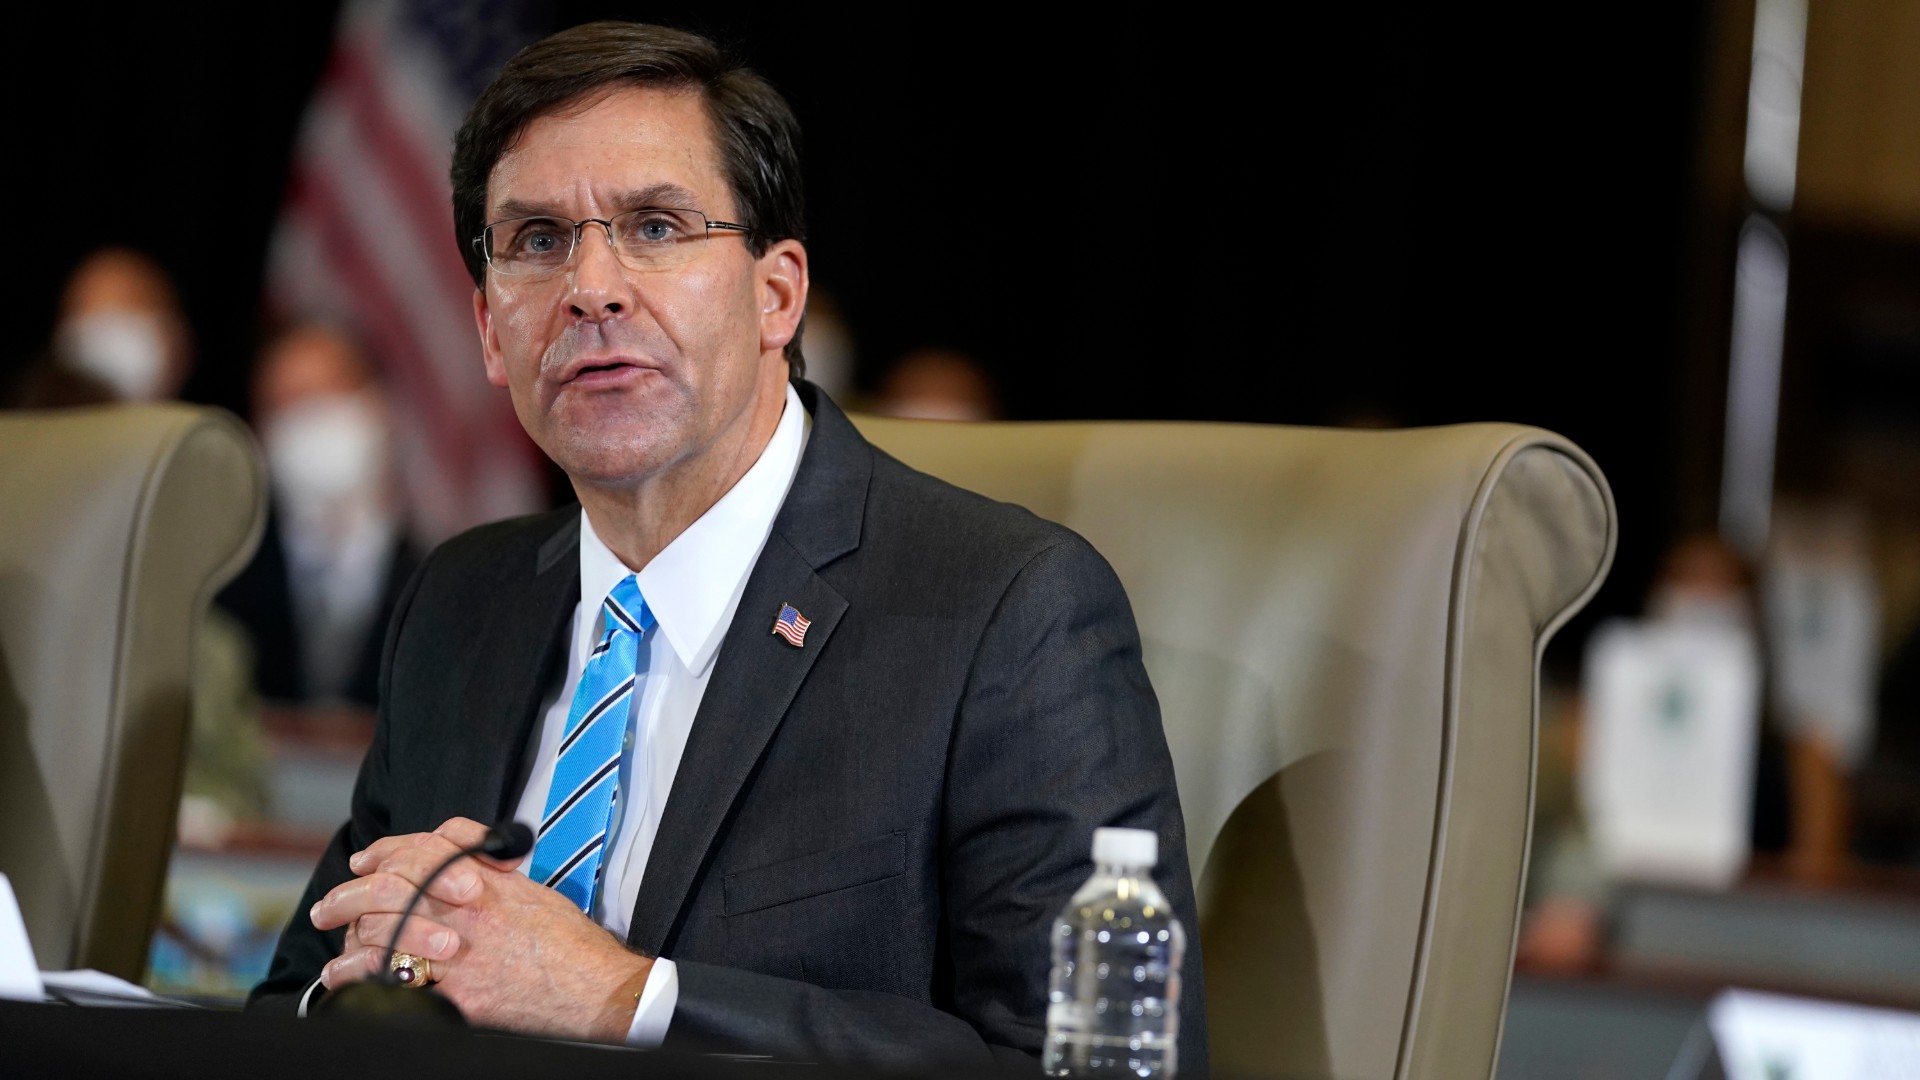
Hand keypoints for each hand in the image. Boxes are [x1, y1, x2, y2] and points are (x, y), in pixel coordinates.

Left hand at [309, 817, 653, 1041]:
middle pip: (390, 890)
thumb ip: (489, 874)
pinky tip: (346, 981)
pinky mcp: (457, 997)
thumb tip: (457, 862)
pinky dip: (360, 980)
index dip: (385, 852)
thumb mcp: (531, 892)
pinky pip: (393, 983)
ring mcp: (459, 956)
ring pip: (382, 934)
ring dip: (347, 940)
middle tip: (329, 908)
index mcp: (486, 883)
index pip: (422, 850)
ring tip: (333, 950)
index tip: (366, 862)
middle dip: (348, 896)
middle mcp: (467, 913)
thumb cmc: (569, 945)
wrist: (595, 989)